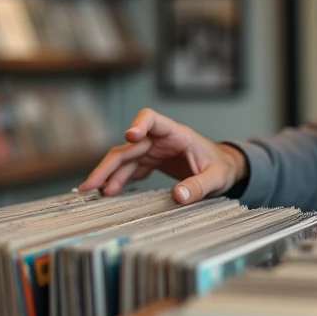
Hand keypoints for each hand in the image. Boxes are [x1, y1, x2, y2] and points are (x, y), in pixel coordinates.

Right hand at [77, 108, 247, 203]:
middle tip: (92, 184)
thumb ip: (199, 185)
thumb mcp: (216, 178)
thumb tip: (178, 196)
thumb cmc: (222, 167)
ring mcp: (153, 151)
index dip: (138, 124)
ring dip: (110, 175)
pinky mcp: (151, 162)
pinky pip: (130, 169)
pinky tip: (110, 193)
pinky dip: (119, 180)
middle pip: (128, 146)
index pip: (152, 118)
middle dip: (109, 164)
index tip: (129, 137)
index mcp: (177, 134)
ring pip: (125, 159)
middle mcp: (160, 140)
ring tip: (97, 193)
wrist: (224, 168)